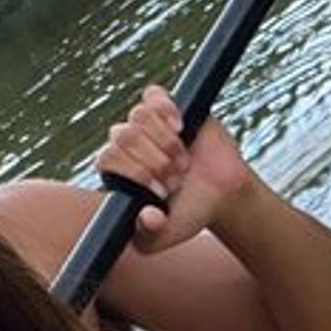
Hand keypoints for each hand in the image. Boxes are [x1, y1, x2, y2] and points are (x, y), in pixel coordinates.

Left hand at [98, 86, 255, 252]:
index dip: (134, 172)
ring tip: (182, 161)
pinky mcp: (169, 107)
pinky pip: (153, 95)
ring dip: (164, 140)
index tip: (160, 190)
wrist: (222, 194)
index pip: (108, 159)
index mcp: (118, 172)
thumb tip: (146, 216)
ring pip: (138, 116)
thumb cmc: (188, 213)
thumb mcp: (167, 235)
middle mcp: (127, 145)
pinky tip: (180, 127)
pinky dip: (165, 108)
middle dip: (153, 160)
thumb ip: (151, 235)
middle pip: (123, 136)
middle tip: (176, 179)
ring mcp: (147, 125)